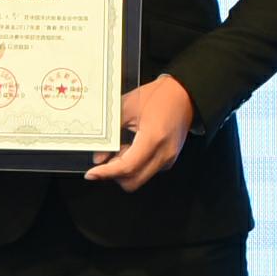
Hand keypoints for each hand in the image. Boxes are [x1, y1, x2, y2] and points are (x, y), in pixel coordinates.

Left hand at [88, 73, 196, 191]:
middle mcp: (164, 152)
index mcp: (153, 137)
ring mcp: (169, 158)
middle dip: (115, 174)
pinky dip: (135, 166)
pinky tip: (133, 148)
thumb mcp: (127, 107)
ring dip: (125, 170)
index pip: (127, 166)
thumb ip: (111, 133)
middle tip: (106, 159)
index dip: (106, 173)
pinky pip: (148, 171)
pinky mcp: (169, 159)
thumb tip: (98, 157)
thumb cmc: (158, 96)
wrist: (184, 94)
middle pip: (133, 180)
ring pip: (140, 178)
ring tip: (122, 148)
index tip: (92, 174)